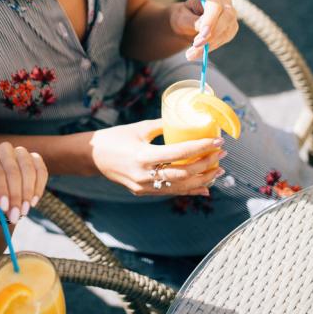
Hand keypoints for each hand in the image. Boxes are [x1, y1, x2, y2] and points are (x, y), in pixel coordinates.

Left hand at [0, 142, 47, 223]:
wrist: (3, 190)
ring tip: (23, 211)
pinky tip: (33, 202)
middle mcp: (4, 149)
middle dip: (15, 196)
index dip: (0, 189)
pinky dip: (38, 188)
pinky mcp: (35, 158)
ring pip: (28, 170)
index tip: (3, 207)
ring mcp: (21, 152)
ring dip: (27, 193)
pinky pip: (41, 171)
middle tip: (15, 215)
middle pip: (12, 171)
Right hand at [89, 119, 224, 195]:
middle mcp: (145, 175)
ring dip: (203, 179)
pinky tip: (205, 187)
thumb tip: (185, 121)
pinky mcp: (143, 192)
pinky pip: (171, 192)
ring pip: (180, 186)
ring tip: (218, 170)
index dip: (202, 147)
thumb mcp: (138, 129)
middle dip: (207, 164)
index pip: (180, 153)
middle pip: (184, 173)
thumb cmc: (114, 138)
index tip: (218, 141)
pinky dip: (190, 190)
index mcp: (143, 156)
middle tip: (221, 153)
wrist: (91, 158)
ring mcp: (144, 187)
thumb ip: (162, 127)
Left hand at [169, 0, 238, 60]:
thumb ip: (192, 22)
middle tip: (196, 46)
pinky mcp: (231, 29)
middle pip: (226, 18)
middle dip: (212, 35)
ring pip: (225, 32)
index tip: (202, 35)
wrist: (186, 23)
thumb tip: (204, 30)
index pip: (215, 6)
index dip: (210, 20)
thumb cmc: (182, 17)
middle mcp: (225, 3)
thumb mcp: (181, 18)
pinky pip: (224, 40)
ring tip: (190, 54)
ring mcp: (230, 17)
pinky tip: (199, 51)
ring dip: (209, 45)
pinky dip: (211, 47)